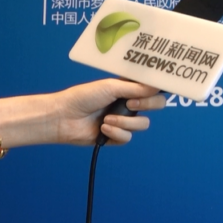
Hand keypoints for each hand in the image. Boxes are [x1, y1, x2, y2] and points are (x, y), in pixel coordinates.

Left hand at [51, 79, 165, 144]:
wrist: (63, 117)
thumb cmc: (83, 96)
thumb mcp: (111, 87)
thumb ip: (136, 88)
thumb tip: (157, 85)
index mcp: (129, 87)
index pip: (153, 88)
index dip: (158, 89)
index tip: (157, 90)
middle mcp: (129, 103)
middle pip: (156, 106)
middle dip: (147, 106)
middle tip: (131, 105)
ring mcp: (124, 120)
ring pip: (143, 124)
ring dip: (126, 122)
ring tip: (108, 119)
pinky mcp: (116, 137)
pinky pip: (128, 138)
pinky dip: (116, 133)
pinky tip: (103, 129)